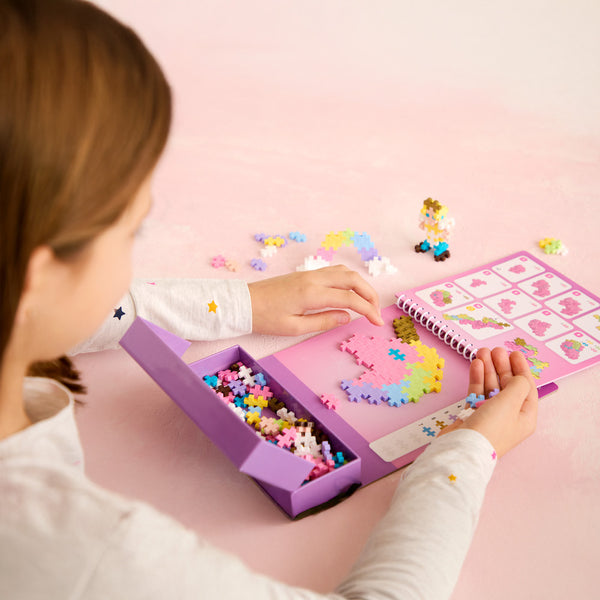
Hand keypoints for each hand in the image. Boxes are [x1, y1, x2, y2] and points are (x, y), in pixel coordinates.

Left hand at [248, 265, 383, 335]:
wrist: (244, 303)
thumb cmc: (265, 318)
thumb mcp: (294, 327)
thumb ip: (324, 321)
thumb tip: (347, 317)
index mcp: (312, 293)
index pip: (350, 298)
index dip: (368, 309)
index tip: (377, 322)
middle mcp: (314, 279)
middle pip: (352, 279)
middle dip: (370, 294)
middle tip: (376, 312)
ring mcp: (310, 274)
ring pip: (345, 272)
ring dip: (360, 285)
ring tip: (366, 303)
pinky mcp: (306, 275)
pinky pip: (334, 272)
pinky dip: (349, 280)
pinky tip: (349, 293)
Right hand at [440, 347, 537, 457]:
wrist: (462, 448)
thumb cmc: (490, 428)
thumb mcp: (510, 403)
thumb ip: (517, 385)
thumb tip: (518, 378)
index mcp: (524, 416)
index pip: (526, 388)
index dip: (521, 369)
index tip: (514, 353)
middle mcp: (509, 416)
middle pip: (507, 386)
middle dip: (502, 367)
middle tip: (495, 350)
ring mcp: (490, 415)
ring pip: (490, 387)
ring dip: (487, 370)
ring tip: (482, 353)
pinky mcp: (473, 415)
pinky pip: (477, 393)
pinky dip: (477, 379)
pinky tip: (475, 366)